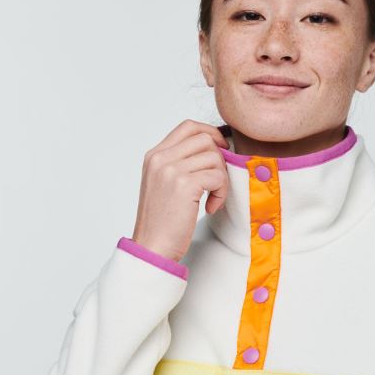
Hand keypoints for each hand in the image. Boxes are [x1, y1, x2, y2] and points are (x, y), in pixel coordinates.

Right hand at [131, 119, 230, 262]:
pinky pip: (217, 176)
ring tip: (212, 198)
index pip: (188, 126)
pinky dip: (221, 193)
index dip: (210, 133)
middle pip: (205, 138)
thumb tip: (214, 148)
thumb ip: (180, 163)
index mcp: (154, 156)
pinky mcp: (184, 184)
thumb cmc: (162, 221)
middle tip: (217, 182)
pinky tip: (210, 207)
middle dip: (220, 159)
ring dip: (221, 179)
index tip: (220, 150)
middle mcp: (160, 158)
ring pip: (214, 157)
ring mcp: (171, 170)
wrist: (152, 247)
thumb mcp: (163, 184)